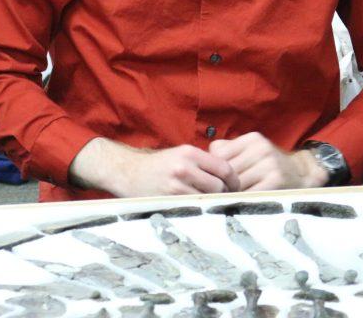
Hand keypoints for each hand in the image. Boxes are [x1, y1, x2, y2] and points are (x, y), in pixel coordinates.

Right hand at [69, 137, 240, 197]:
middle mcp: (183, 166)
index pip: (224, 168)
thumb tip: (231, 177)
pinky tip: (196, 208)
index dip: (234, 180)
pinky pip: (193, 207)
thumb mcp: (180, 154)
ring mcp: (175, 185)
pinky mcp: (169, 199)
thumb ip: (203, 163)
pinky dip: (198, 209)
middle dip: (224, 194)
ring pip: (207, 199)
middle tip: (223, 198)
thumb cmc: (159, 165)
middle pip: (219, 186)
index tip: (234, 186)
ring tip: (209, 203)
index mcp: (189, 152)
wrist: (128, 172)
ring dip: (211, 203)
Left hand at [209, 132, 327, 190]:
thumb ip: (226, 151)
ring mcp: (270, 164)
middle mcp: (262, 148)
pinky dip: (241, 200)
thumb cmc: (267, 165)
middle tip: (213, 195)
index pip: (219, 154)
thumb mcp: (250, 151)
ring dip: (229, 194)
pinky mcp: (276, 181)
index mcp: (252, 139)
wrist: (301, 175)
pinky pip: (249, 194)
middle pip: (227, 170)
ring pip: (236, 184)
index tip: (210, 181)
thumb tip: (201, 163)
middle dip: (220, 184)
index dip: (213, 170)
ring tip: (226, 200)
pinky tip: (239, 204)